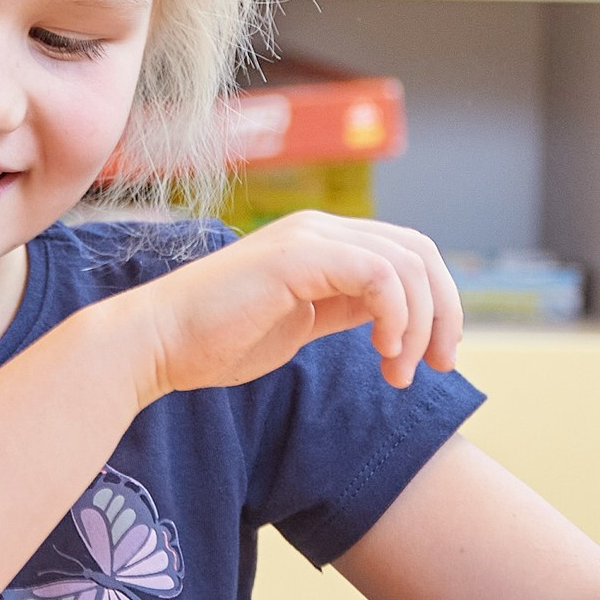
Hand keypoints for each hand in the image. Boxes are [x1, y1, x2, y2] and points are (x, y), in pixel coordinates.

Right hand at [125, 211, 461, 395]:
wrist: (156, 344)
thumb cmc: (216, 342)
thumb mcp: (300, 323)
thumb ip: (344, 309)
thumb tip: (396, 319)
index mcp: (321, 242)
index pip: (407, 253)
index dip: (438, 303)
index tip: (437, 359)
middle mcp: (319, 229)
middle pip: (419, 250)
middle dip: (444, 312)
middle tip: (438, 366)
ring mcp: (308, 238)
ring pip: (407, 262)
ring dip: (420, 323)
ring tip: (399, 370)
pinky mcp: (297, 257)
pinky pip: (378, 274)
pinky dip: (396, 315)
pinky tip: (383, 351)